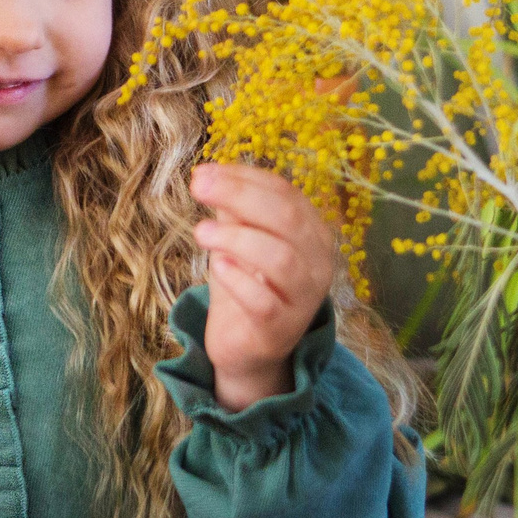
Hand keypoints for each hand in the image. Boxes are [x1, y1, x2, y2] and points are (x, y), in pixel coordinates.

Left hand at [191, 163, 335, 410]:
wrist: (245, 346)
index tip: (205, 171)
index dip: (245, 177)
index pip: (285, 192)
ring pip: (279, 257)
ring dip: (235, 238)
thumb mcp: (238, 239)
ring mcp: (305, 297)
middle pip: (287, 217)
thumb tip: (209, 175)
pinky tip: (217, 266)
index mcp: (312, 231)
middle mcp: (318, 261)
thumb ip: (232, 210)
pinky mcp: (282, 328)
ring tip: (200, 232)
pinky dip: (238, 280)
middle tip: (200, 186)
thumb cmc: (244, 284)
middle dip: (240, 195)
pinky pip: (264, 301)